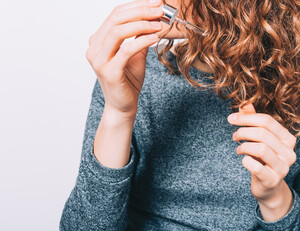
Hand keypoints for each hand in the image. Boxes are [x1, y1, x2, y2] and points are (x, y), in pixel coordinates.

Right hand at [86, 0, 164, 116]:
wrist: (123, 105)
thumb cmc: (128, 80)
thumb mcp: (136, 54)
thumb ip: (140, 36)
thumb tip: (153, 18)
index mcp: (98, 41)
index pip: (115, 14)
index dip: (136, 5)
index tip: (155, 2)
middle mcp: (94, 48)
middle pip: (115, 19)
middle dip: (140, 11)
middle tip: (159, 9)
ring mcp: (99, 60)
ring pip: (118, 32)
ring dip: (141, 24)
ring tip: (159, 24)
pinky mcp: (109, 72)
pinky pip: (126, 50)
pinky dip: (142, 41)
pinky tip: (155, 38)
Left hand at [227, 102, 296, 205]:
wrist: (267, 187)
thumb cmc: (262, 160)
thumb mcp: (259, 139)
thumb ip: (253, 121)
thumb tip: (244, 103)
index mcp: (288, 139)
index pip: (267, 121)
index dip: (247, 118)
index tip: (231, 119)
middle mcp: (289, 153)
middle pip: (263, 133)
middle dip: (243, 131)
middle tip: (234, 135)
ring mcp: (283, 168)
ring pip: (260, 148)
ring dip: (244, 146)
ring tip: (239, 148)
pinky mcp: (272, 180)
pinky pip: (255, 167)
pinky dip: (245, 161)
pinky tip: (244, 160)